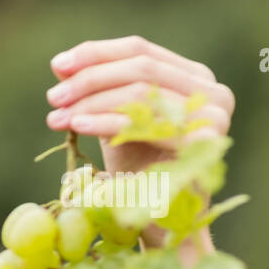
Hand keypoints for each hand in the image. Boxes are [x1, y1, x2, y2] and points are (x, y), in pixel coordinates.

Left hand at [45, 35, 234, 249]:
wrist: (162, 218)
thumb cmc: (137, 169)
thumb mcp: (112, 122)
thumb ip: (95, 92)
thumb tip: (60, 65)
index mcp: (192, 76)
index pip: (140, 49)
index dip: (96, 53)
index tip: (58, 65)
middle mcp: (211, 89)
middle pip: (140, 67)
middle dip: (89, 79)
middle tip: (53, 96)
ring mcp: (214, 113)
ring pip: (140, 92)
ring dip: (91, 101)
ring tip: (56, 116)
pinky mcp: (206, 140)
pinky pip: (146, 122)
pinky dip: (106, 120)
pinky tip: (76, 126)